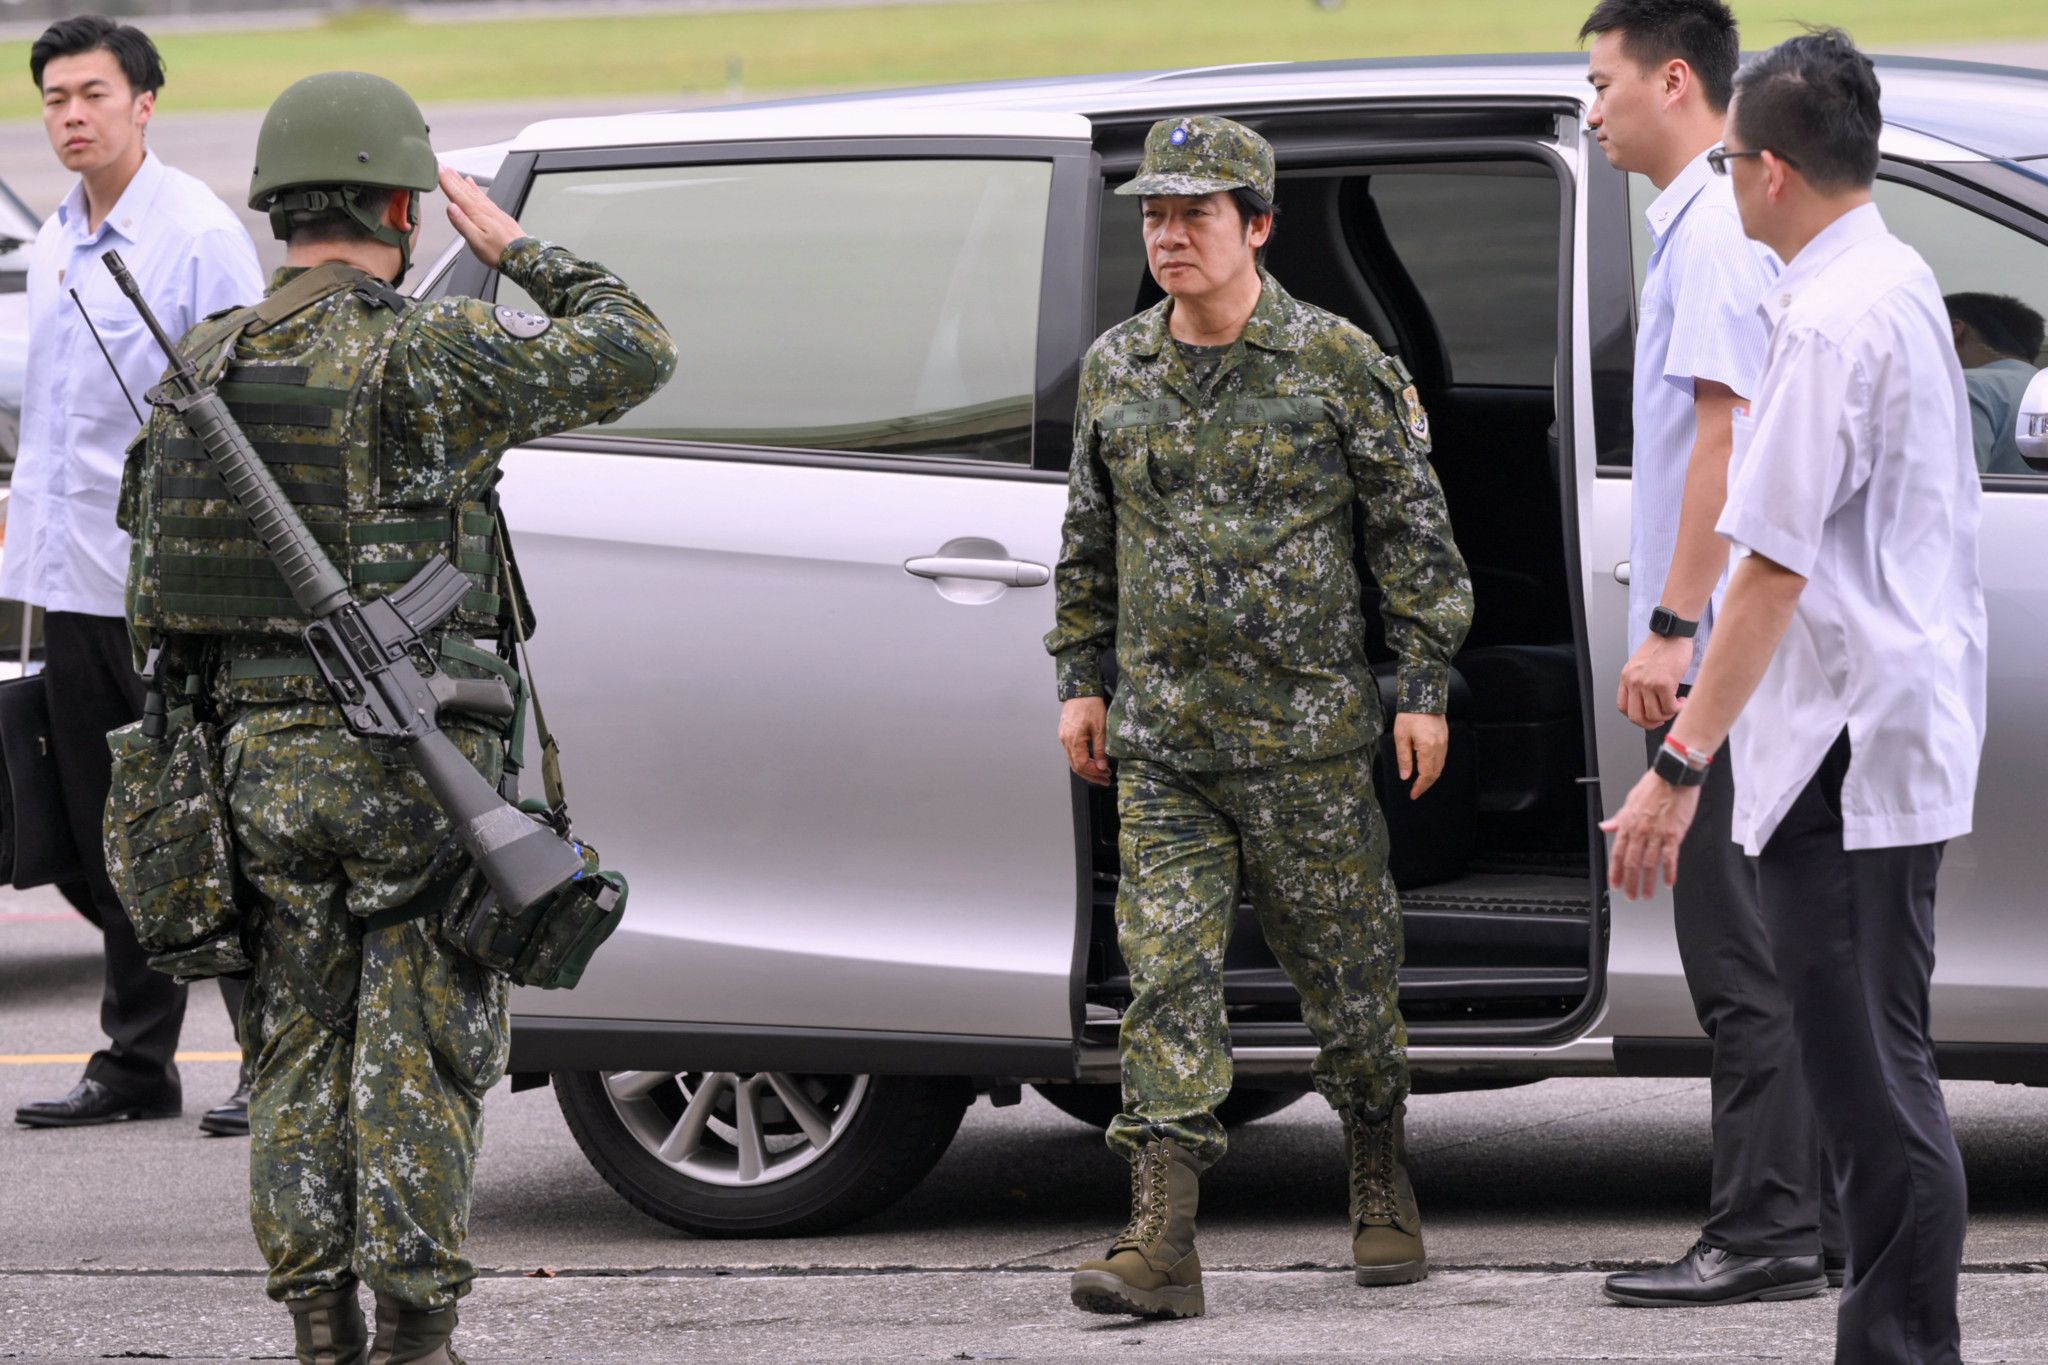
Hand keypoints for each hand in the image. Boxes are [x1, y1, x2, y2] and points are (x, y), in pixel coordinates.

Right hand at [441, 167, 526, 269]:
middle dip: (452, 177)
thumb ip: (462, 223)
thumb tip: (450, 208)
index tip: (438, 169)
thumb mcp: (476, 241)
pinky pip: (482, 195)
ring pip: (473, 191)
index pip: (457, 194)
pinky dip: (475, 188)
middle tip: (442, 166)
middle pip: (464, 190)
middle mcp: (484, 209)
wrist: (523, 256)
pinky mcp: (497, 213)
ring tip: (453, 171)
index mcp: (477, 214)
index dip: (446, 182)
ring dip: (461, 180)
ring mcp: (491, 210)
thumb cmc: (499, 252)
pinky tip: (472, 183)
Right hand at [1059, 697, 1111, 785]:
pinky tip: (1093, 761)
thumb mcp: (1100, 728)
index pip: (1082, 765)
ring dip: (1087, 769)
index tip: (1106, 774)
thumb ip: (1100, 749)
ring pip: (1073, 761)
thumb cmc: (1090, 705)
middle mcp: (1065, 741)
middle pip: (1076, 767)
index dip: (1094, 773)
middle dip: (1091, 775)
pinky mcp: (1065, 735)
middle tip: (1105, 779)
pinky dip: (1082, 760)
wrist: (1080, 691)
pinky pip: (1072, 753)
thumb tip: (1102, 767)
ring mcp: (1064, 738)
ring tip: (1101, 771)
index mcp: (1074, 740)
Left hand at [1392, 712, 1447, 798]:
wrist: (1423, 698)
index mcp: (1427, 748)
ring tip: (1420, 783)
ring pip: (1440, 766)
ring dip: (1431, 777)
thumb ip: (1404, 758)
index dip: (1420, 787)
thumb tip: (1405, 776)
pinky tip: (1427, 769)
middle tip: (1416, 792)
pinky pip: (1442, 758)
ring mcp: (1444, 743)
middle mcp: (1439, 747)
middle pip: (1435, 773)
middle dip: (1425, 785)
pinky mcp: (1445, 739)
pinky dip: (1435, 767)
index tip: (1413, 795)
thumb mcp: (1401, 737)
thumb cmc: (1409, 716)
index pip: (1426, 774)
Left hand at [1599, 768, 1702, 899]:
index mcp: (1628, 823)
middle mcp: (1640, 831)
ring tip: (1647, 894)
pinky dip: (1669, 872)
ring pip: (1649, 864)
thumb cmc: (1654, 785)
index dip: (1616, 871)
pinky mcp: (1674, 834)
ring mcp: (1657, 834)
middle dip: (1630, 882)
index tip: (1615, 884)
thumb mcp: (1630, 800)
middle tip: (1630, 896)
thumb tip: (1605, 827)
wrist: (1674, 776)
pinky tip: (1668, 882)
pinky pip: (1670, 857)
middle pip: (1632, 863)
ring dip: (1647, 882)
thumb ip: (1619, 818)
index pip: (1618, 853)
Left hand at [1616, 632, 1691, 729]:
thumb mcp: (1642, 665)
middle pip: (1636, 717)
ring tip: (1675, 705)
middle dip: (1650, 724)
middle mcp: (1634, 681)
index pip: (1623, 707)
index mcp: (1627, 677)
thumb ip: (1641, 683)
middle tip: (1661, 719)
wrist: (1672, 633)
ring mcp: (1647, 683)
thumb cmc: (1661, 647)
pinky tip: (1681, 701)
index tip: (1647, 716)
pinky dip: (1677, 709)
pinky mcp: (1663, 683)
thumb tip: (1650, 705)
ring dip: (1667, 715)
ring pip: (1654, 715)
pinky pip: (1669, 707)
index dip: (1636, 716)